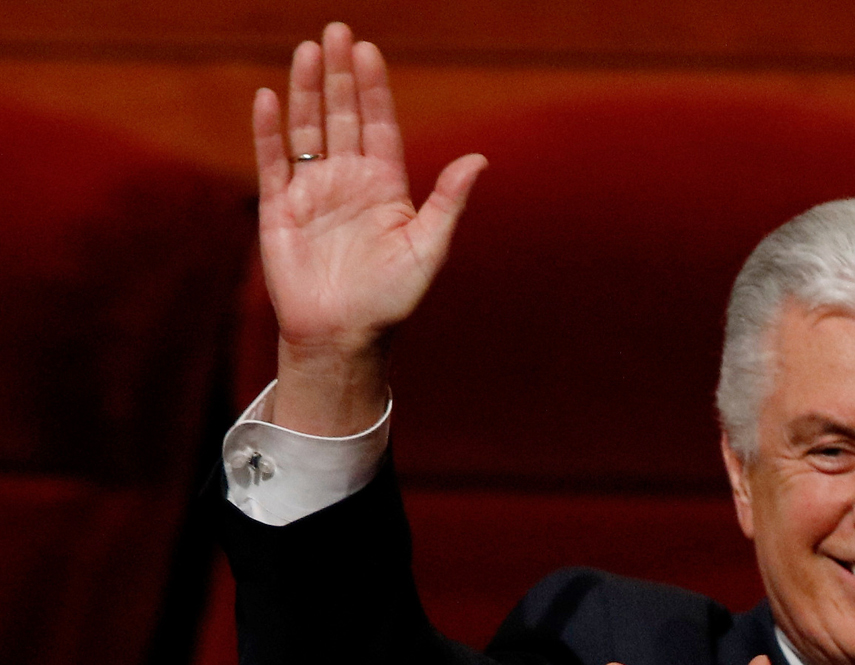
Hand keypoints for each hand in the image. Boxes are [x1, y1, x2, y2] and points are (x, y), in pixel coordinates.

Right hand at [254, 23, 484, 432]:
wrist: (344, 339)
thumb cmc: (390, 301)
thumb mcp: (427, 250)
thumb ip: (449, 203)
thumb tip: (481, 160)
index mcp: (384, 188)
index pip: (379, 125)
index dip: (374, 89)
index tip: (369, 52)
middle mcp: (348, 182)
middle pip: (341, 115)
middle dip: (339, 75)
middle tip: (338, 32)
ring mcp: (312, 192)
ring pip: (308, 128)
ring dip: (306, 90)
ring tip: (309, 50)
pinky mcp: (280, 209)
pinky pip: (273, 162)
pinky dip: (270, 131)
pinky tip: (271, 98)